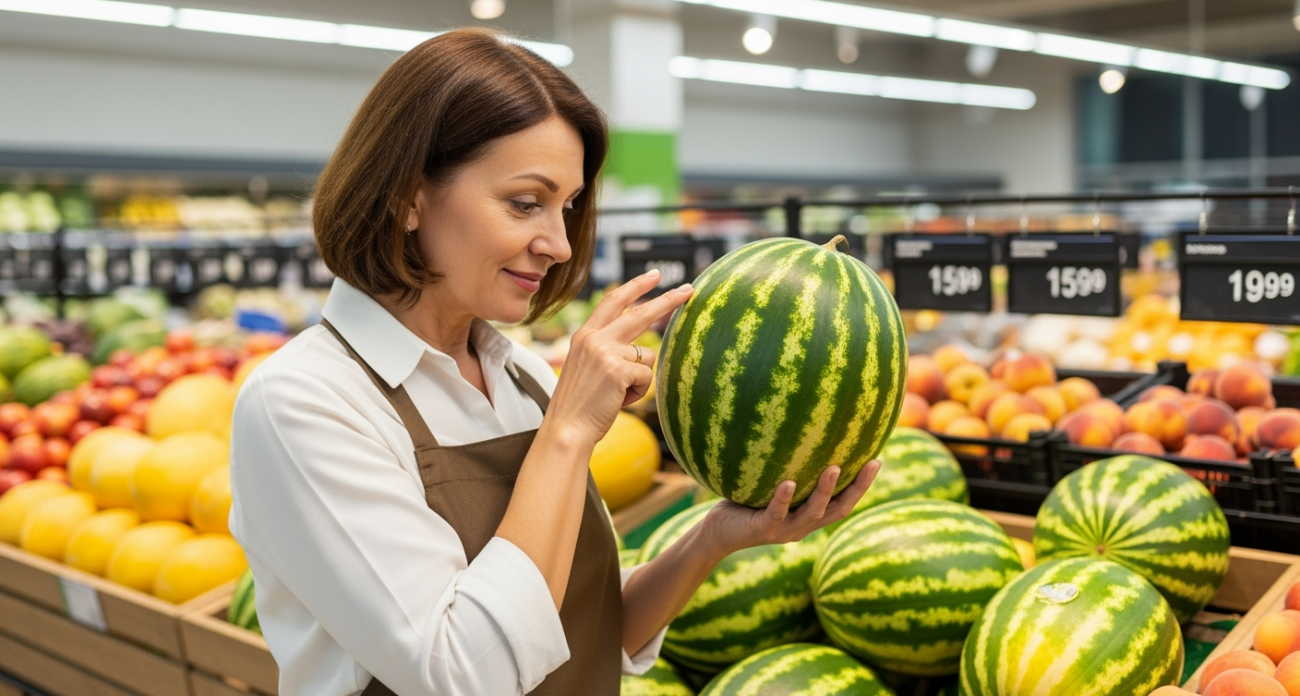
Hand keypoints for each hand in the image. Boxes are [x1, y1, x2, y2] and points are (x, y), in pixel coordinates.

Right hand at [546, 270, 692, 444]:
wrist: (566, 429)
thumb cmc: (580, 405)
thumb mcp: (588, 368)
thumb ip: (609, 351)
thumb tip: (644, 349)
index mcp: (585, 335)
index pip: (613, 301)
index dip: (636, 287)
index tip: (654, 276)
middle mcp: (594, 338)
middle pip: (640, 313)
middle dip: (668, 300)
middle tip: (689, 289)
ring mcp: (605, 351)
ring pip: (646, 357)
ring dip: (638, 379)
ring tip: (616, 394)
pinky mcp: (618, 368)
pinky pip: (646, 376)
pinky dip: (637, 392)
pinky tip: (618, 400)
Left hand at [695, 461, 881, 559]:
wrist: (718, 533)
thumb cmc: (746, 503)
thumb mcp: (771, 485)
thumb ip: (788, 467)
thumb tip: (799, 430)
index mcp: (809, 516)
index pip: (843, 502)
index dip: (863, 485)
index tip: (879, 460)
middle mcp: (802, 526)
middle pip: (838, 510)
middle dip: (857, 488)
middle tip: (872, 464)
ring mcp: (784, 530)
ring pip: (812, 513)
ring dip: (824, 490)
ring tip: (834, 468)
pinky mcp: (762, 529)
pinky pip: (776, 513)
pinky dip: (783, 498)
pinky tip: (788, 482)